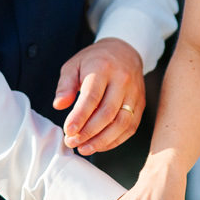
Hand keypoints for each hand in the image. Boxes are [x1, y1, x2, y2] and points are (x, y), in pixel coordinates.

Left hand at [55, 37, 144, 155]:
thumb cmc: (95, 60)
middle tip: (72, 142)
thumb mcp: (74, 65)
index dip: (80, 116)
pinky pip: (130, 127)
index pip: (92, 97)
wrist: (125, 51)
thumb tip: (59, 105)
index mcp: (103, 68)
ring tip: (84, 148)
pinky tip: (100, 145)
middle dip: (88, 132)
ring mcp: (134, 93)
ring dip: (102, 140)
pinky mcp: (141, 104)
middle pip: (107, 113)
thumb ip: (65, 85)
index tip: (68, 131)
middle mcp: (122, 81)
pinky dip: (115, 140)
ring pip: (122, 123)